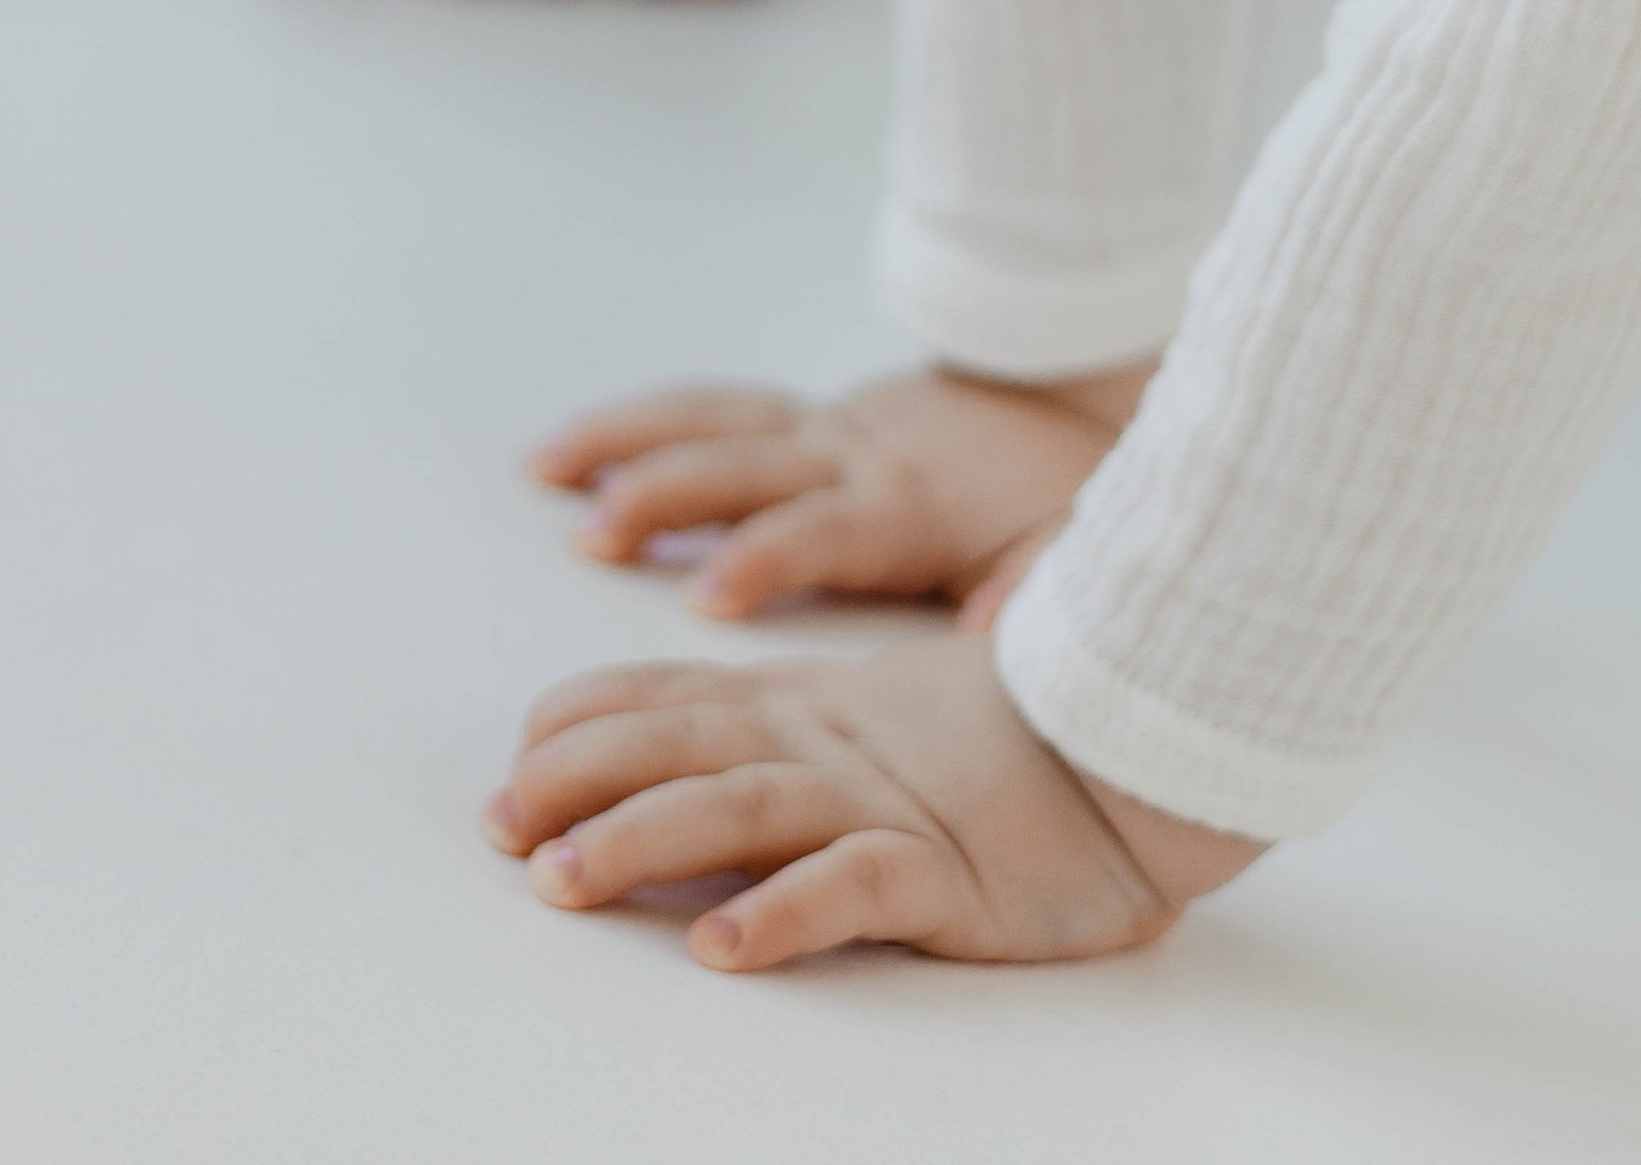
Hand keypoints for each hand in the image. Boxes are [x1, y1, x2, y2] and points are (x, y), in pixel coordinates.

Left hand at [483, 629, 1262, 966]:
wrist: (1145, 740)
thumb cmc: (1010, 738)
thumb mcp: (875, 714)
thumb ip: (787, 719)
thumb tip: (681, 746)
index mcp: (810, 703)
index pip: (677, 697)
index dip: (591, 723)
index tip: (516, 751)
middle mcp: (830, 744)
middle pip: (684, 749)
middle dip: (579, 782)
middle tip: (496, 823)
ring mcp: (886, 803)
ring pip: (745, 813)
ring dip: (644, 842)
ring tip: (562, 878)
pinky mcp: (946, 871)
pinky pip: (856, 890)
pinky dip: (785, 910)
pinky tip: (724, 942)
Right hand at [526, 368, 1123, 619]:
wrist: (1071, 391)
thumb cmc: (1060, 498)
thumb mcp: (1071, 552)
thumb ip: (1035, 594)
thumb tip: (997, 636)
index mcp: (911, 505)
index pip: (828, 529)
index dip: (771, 556)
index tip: (708, 596)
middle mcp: (855, 457)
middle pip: (750, 465)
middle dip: (670, 495)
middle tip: (596, 533)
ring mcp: (825, 431)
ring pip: (715, 424)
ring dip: (627, 443)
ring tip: (544, 472)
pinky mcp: (809, 422)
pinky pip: (712, 417)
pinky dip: (638, 428)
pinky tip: (569, 459)